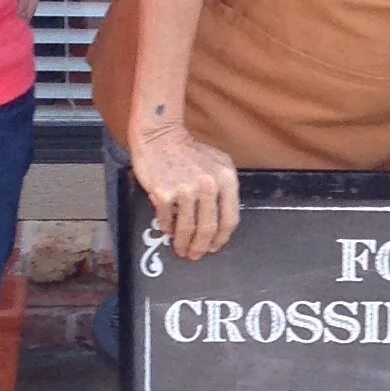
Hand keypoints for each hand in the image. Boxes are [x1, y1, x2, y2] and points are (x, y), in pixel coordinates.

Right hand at [129, 120, 240, 258]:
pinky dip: (167, 229)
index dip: (222, 238)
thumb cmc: (188, 152)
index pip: (230, 218)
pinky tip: (167, 232)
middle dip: (202, 246)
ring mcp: (186, 189)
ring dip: (183, 243)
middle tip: (196, 255)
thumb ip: (223, 190)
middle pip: (209, 227)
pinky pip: (167, 219)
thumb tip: (220, 223)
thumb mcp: (216, 164)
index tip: (214, 247)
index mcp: (226, 179)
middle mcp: (209, 185)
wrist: (159, 135)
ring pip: (187, 228)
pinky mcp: (164, 192)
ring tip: (181, 250)